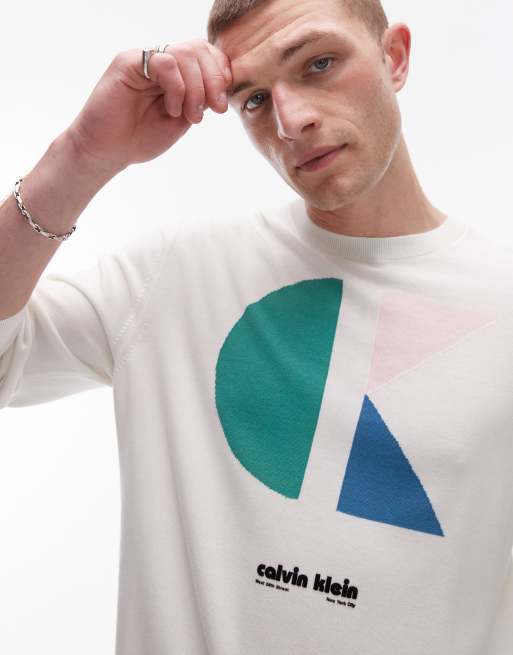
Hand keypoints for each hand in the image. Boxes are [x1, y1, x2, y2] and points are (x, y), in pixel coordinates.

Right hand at [65, 39, 231, 175]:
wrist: (108, 151)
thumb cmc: (141, 138)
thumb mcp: (183, 120)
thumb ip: (201, 99)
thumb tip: (224, 83)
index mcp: (177, 74)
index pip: (207, 55)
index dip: (221, 74)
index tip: (220, 105)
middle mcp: (162, 62)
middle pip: (199, 49)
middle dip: (214, 80)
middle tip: (213, 110)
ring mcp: (145, 60)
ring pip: (186, 53)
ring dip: (196, 88)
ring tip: (190, 115)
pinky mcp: (128, 62)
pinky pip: (164, 61)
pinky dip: (177, 88)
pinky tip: (172, 109)